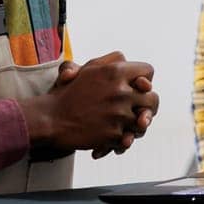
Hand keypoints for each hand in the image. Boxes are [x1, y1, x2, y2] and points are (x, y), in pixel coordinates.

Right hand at [19, 52, 158, 157]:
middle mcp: (120, 91)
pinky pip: (129, 139)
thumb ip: (109, 61)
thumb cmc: (68, 93)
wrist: (50, 118)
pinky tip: (114, 141)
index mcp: (115, 72)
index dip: (145, 81)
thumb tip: (126, 60)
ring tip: (129, 128)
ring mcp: (118, 113)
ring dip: (137, 126)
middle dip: (148, 106)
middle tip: (140, 112)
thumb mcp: (87, 69)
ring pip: (144, 122)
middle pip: (153, 99)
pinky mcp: (113, 133)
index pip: (148, 71)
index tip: (138, 88)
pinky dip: (121, 142)